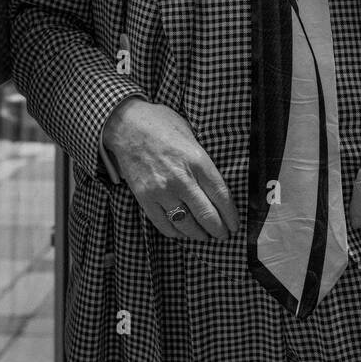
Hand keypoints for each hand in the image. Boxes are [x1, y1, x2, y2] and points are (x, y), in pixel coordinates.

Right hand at [103, 98, 238, 241]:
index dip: (231, 215)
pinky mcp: (144, 198)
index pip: (221, 196)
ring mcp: (161, 191)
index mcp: (198, 161)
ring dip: (198, 234)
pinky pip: (163, 224)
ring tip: (204, 236)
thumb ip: (203, 161)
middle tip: (223, 235)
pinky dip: (175, 232)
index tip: (234, 224)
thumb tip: (216, 185)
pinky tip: (182, 231)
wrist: (126, 125)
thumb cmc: (161, 125)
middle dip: (219, 230)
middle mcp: (181, 179)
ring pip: (186, 224)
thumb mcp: (191, 136)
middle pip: (207, 215)